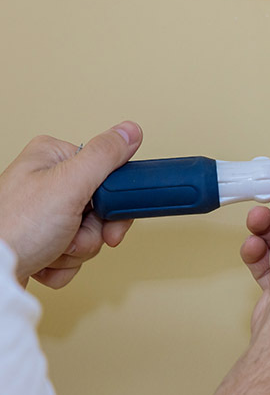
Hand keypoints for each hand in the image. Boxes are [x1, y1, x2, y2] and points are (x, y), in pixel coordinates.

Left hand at [0, 122, 142, 287]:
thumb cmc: (15, 227)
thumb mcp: (69, 185)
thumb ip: (104, 156)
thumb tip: (130, 130)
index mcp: (54, 158)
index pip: (108, 174)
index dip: (114, 203)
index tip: (110, 218)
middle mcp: (48, 181)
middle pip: (100, 210)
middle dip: (91, 234)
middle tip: (74, 237)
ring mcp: (45, 213)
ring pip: (89, 235)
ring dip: (76, 251)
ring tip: (52, 249)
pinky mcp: (42, 239)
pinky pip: (72, 254)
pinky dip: (63, 264)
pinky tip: (44, 259)